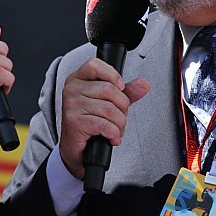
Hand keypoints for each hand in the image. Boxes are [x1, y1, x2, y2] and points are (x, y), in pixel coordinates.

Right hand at [58, 58, 149, 178]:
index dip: (113, 75)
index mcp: (78, 79)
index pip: (95, 65)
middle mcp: (72, 89)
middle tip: (119, 117)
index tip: (120, 88)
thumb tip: (144, 83)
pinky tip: (111, 137)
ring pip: (110, 109)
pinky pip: (105, 124)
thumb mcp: (109, 103)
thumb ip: (126, 92)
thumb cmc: (90, 123)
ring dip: (120, 124)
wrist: (76, 150)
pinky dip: (114, 133)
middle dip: (122, 107)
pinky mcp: (74, 122)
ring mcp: (71, 105)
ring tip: (115, 129)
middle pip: (109, 89)